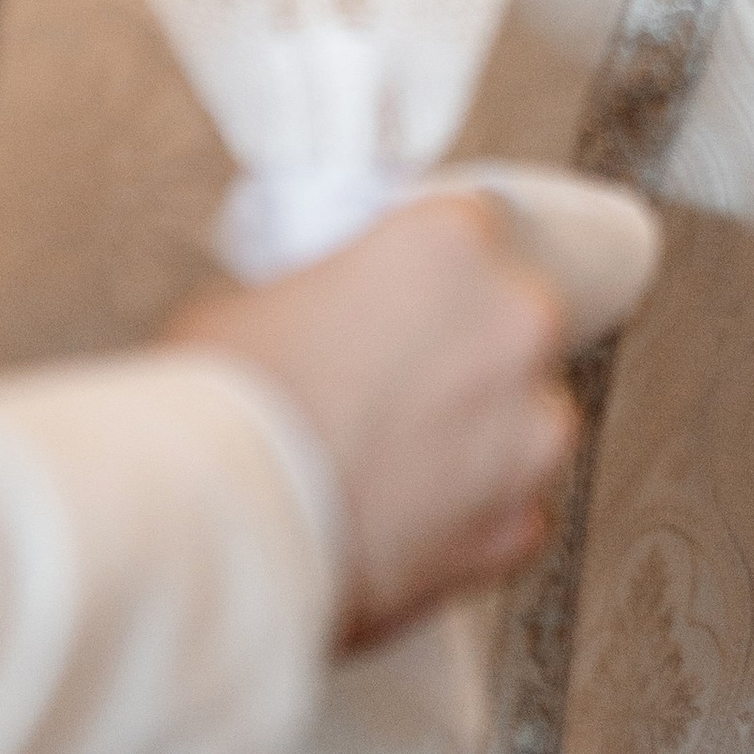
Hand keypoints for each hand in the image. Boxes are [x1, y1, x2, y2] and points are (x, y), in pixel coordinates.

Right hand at [164, 195, 576, 649]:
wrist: (222, 523)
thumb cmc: (227, 402)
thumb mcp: (258, 297)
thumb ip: (331, 292)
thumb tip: (333, 310)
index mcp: (451, 244)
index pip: (474, 228)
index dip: (433, 269)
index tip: (406, 295)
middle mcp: (514, 325)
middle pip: (513, 323)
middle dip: (466, 351)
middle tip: (392, 381)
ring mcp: (531, 432)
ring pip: (527, 420)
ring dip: (479, 434)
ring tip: (394, 460)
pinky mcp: (519, 525)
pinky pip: (514, 507)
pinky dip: (471, 513)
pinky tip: (406, 516)